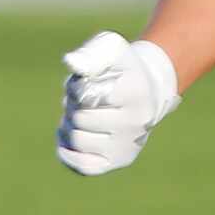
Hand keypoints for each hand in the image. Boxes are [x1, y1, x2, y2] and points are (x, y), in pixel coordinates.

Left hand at [56, 30, 178, 176]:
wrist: (146, 90)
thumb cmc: (122, 67)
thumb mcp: (111, 48)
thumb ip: (91, 53)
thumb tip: (71, 64)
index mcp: (135, 92)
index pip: (86, 95)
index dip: (76, 86)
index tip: (87, 81)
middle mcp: (136, 123)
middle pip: (79, 118)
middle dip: (72, 104)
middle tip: (83, 98)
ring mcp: (128, 145)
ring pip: (77, 140)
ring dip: (69, 124)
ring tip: (82, 113)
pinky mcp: (118, 161)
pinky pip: (83, 167)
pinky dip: (67, 151)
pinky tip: (70, 134)